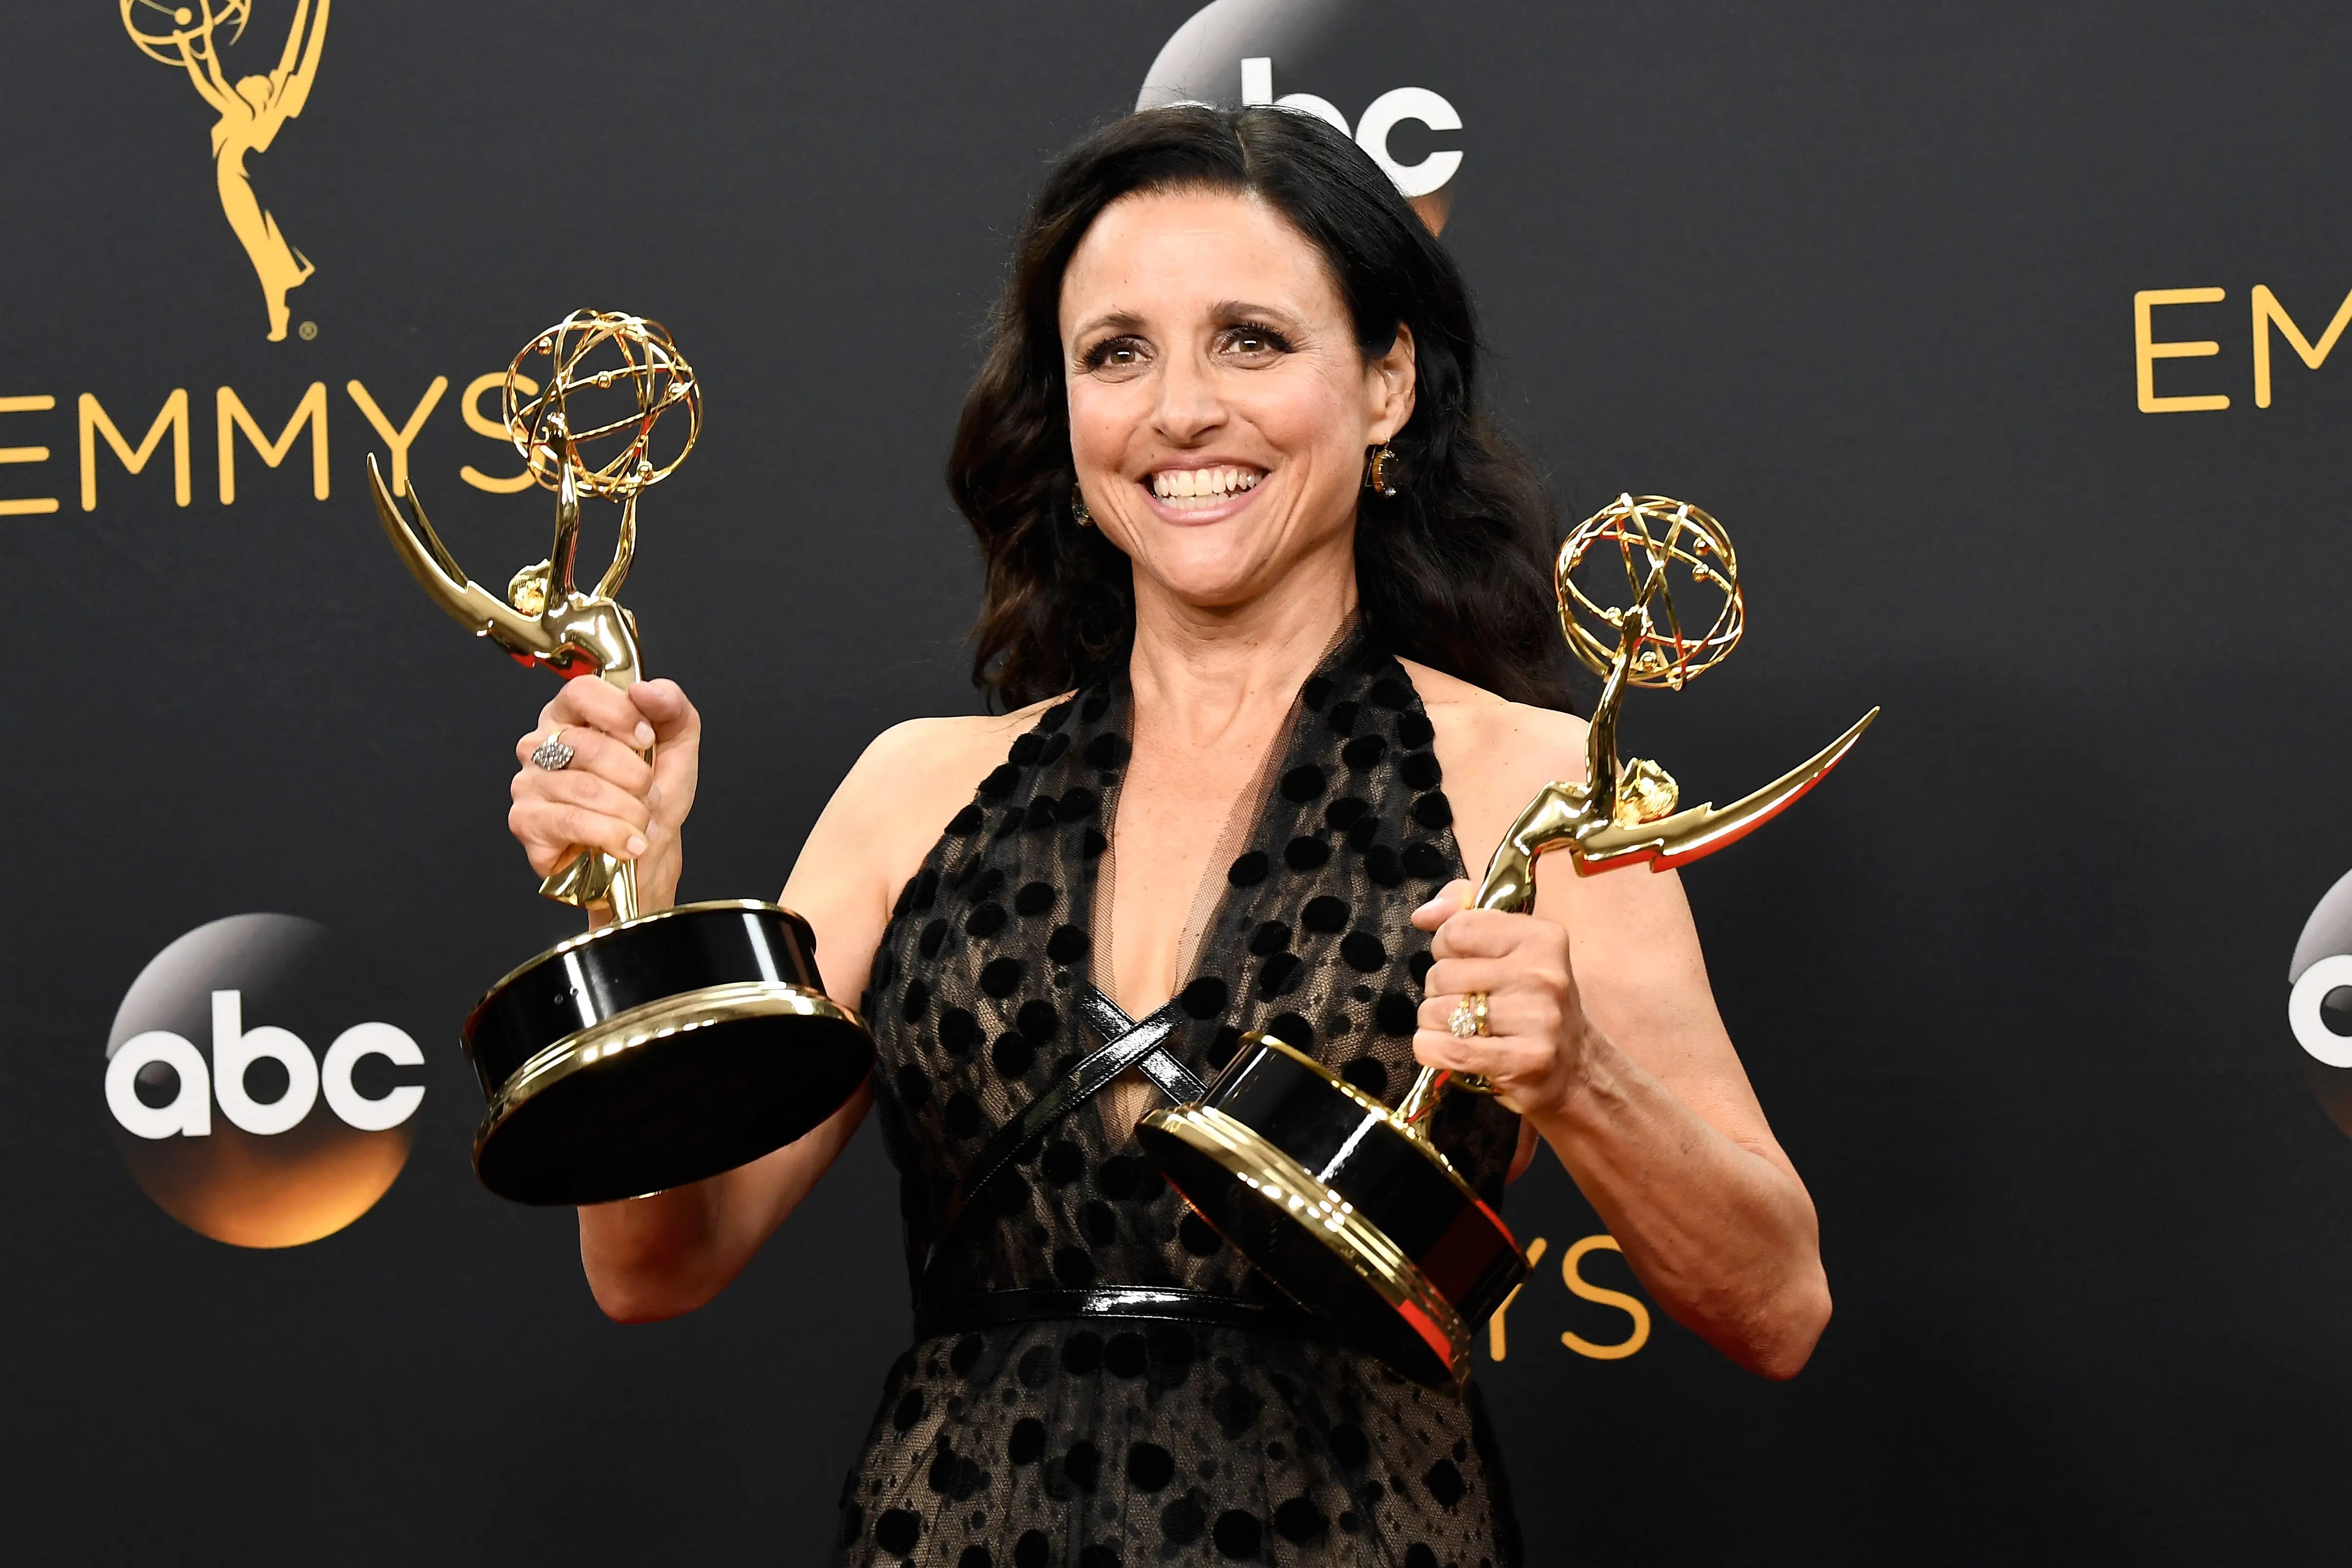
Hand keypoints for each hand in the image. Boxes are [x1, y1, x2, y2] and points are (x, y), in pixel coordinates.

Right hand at [510, 677, 700, 912]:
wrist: (648, 853)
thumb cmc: (653, 796)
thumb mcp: (677, 744)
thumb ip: (670, 705)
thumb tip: (644, 689)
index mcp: (571, 715)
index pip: (581, 691)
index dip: (619, 713)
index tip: (647, 738)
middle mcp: (541, 745)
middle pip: (587, 745)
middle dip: (635, 775)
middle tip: (649, 792)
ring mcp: (528, 783)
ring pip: (584, 787)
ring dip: (629, 810)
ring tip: (641, 822)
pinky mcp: (525, 821)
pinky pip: (571, 821)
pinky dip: (611, 834)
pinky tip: (629, 844)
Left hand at [1410, 879, 1588, 1118]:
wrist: (1575, 1068)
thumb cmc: (1532, 1002)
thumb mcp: (1511, 946)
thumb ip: (1464, 913)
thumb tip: (1423, 915)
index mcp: (1541, 938)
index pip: (1457, 930)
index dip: (1447, 949)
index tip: (1465, 963)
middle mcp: (1542, 974)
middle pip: (1442, 974)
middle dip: (1440, 991)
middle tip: (1466, 1003)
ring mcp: (1537, 1019)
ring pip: (1437, 1012)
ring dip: (1435, 1023)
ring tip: (1462, 1028)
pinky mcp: (1525, 1060)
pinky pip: (1445, 1048)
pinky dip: (1430, 1049)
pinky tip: (1444, 1050)